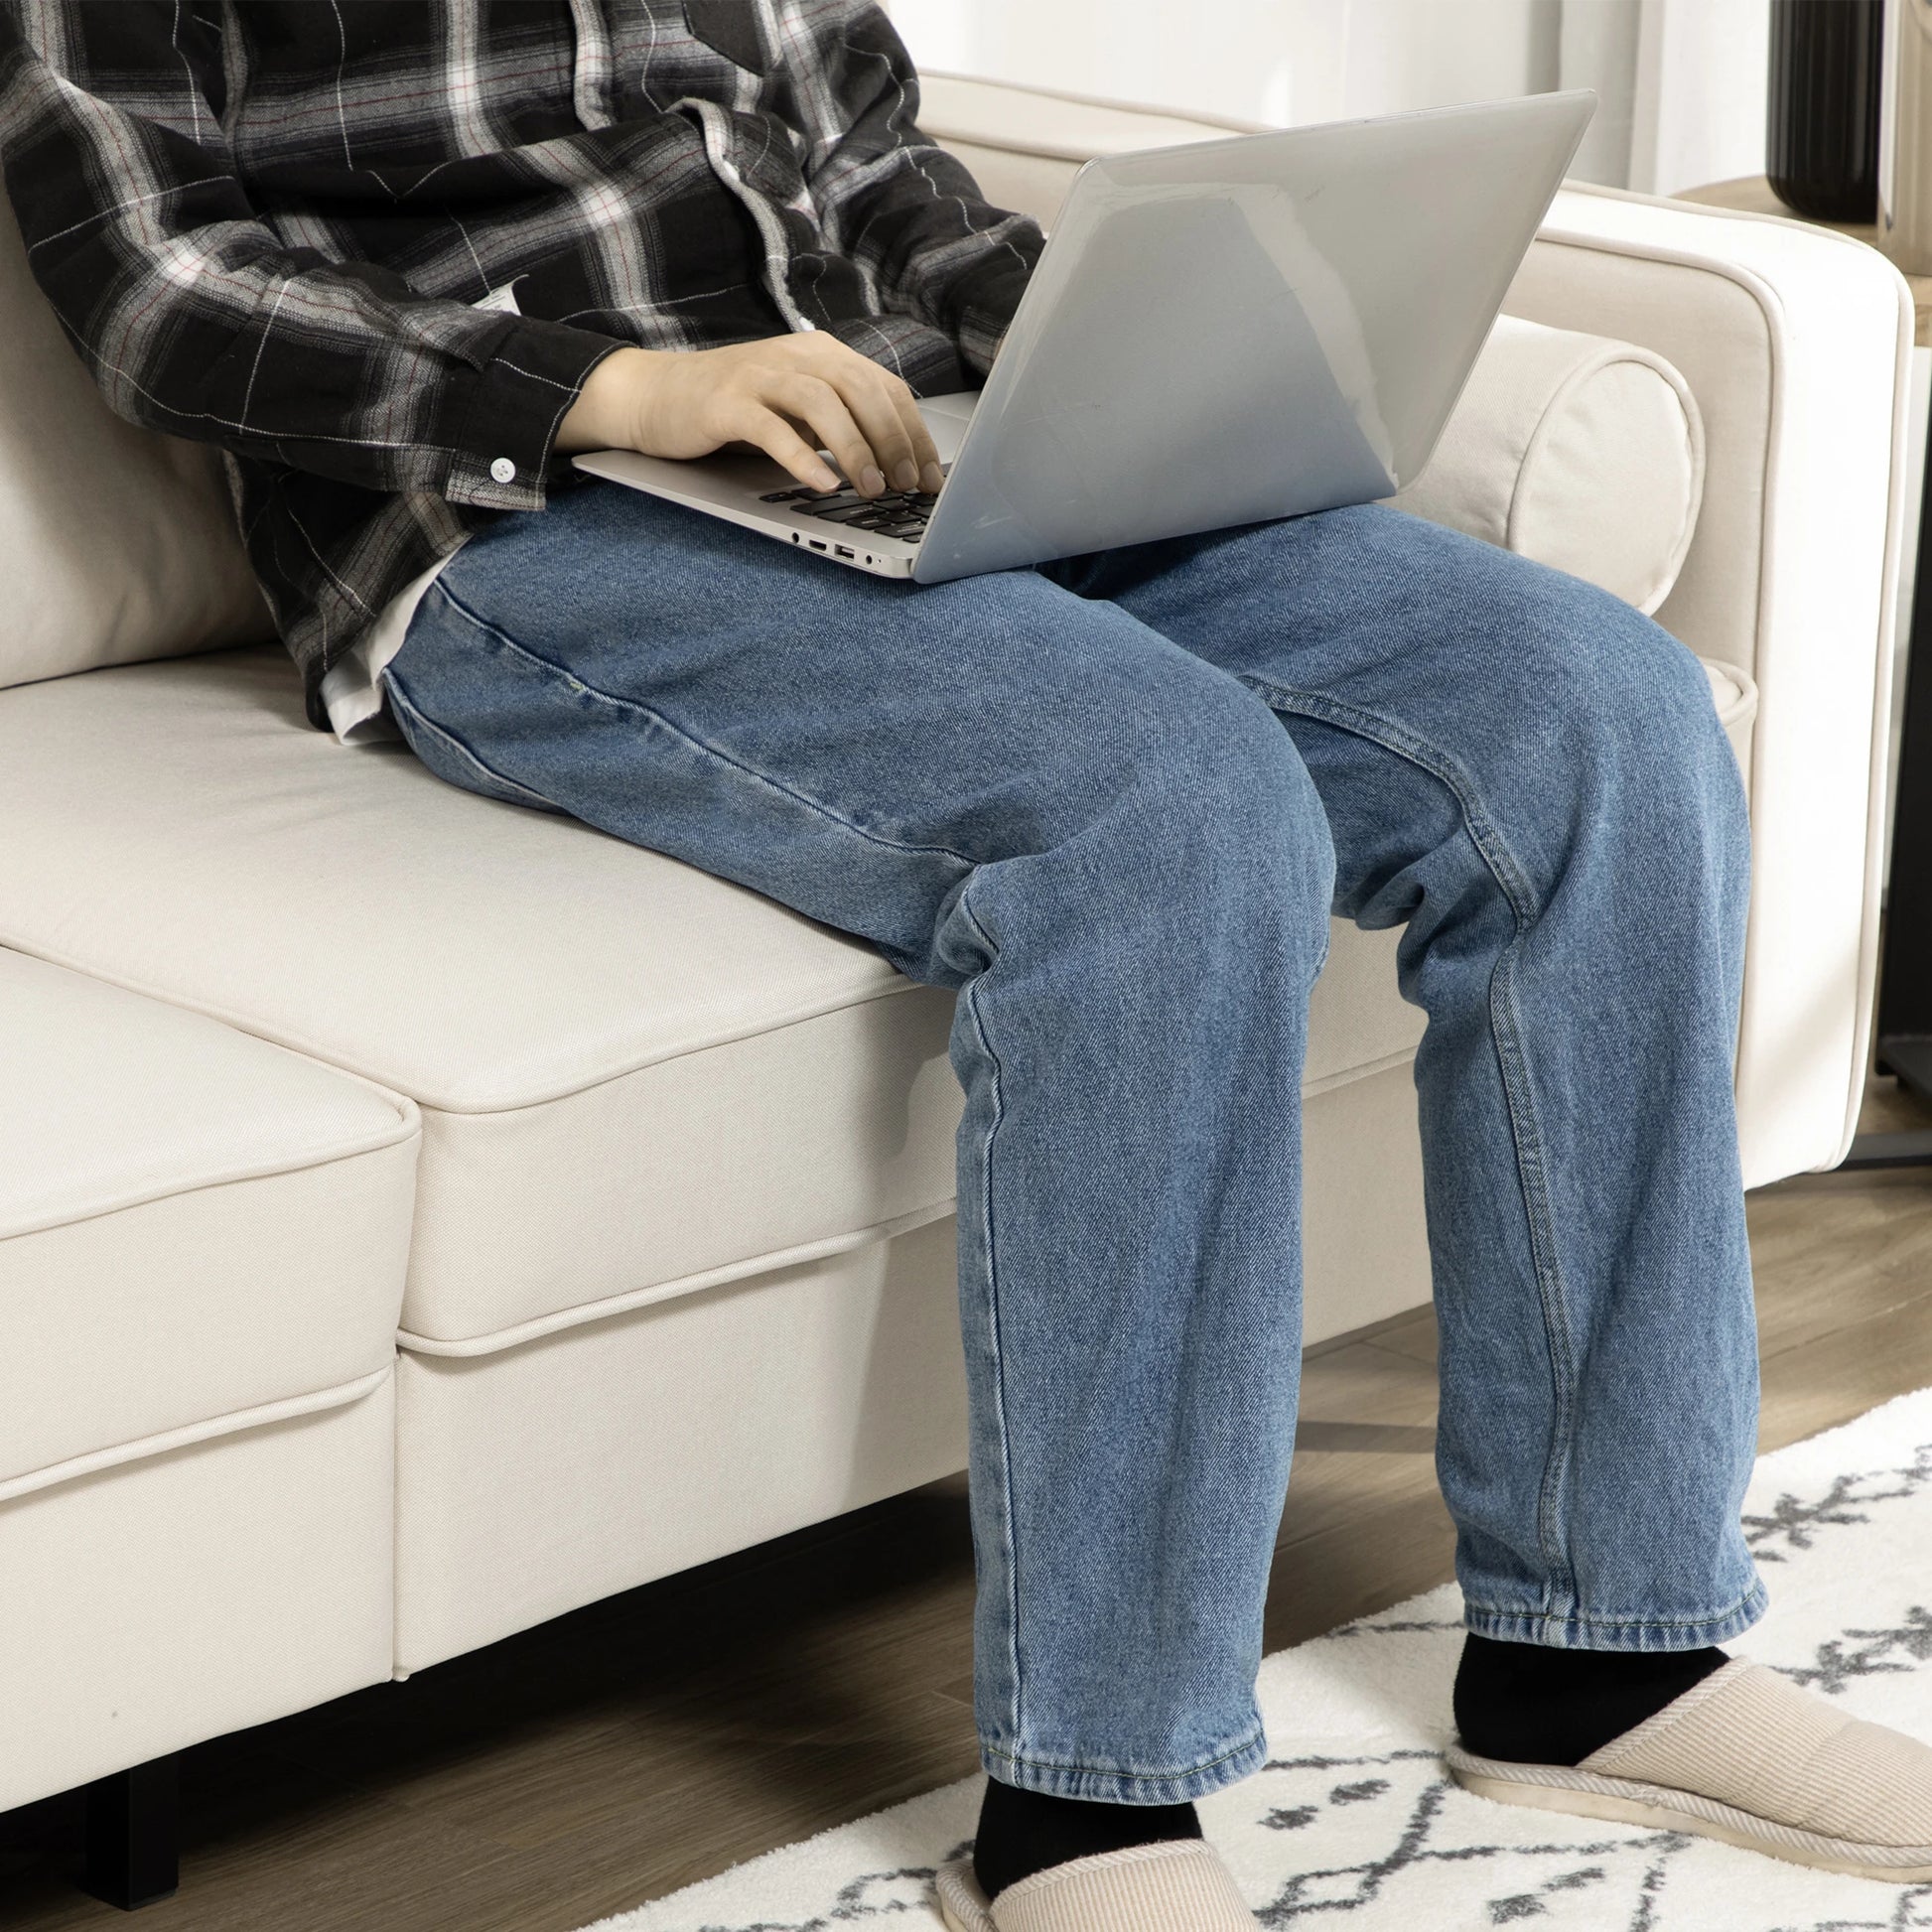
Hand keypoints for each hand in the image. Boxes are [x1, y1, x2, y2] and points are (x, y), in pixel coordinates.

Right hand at [556, 334, 944, 497]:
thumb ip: (843, 421)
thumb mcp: (799, 408)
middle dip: (891, 441)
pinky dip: (801, 457)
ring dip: (854, 449)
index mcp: (823, 355)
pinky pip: (772, 428)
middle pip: (860, 390)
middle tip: (906, 486)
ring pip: (822, 404)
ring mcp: (760, 375)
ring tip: (871, 488)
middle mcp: (797, 355)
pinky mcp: (727, 402)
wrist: (659, 394)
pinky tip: (821, 485)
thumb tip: (898, 463)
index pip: (884, 387)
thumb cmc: (737, 408)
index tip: (929, 478)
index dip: (913, 433)